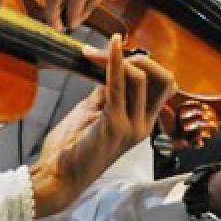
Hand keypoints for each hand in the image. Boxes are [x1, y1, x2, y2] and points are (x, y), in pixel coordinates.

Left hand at [30, 35, 175, 216]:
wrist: (57, 175)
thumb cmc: (72, 146)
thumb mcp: (94, 112)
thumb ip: (107, 91)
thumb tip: (111, 65)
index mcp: (142, 122)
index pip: (162, 85)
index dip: (146, 65)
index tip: (117, 55)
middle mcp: (144, 125)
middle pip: (162, 79)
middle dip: (141, 59)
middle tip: (111, 53)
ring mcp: (132, 126)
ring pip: (140, 78)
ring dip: (118, 59)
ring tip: (94, 55)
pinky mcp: (114, 124)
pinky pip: (119, 84)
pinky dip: (115, 61)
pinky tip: (112, 44)